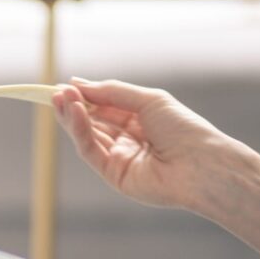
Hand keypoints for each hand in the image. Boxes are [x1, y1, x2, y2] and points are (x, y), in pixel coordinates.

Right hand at [52, 78, 241, 210]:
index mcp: (139, 121)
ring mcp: (119, 158)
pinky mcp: (113, 175)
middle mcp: (127, 140)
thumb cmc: (184, 129)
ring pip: (87, 136)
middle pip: (92, 122)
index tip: (65, 86)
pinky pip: (91, 151)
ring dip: (72, 116)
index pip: (104, 107)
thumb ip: (111, 92)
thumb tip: (78, 83)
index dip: (84, 96)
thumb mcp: (148, 99)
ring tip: (60, 98)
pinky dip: (80, 131)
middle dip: (73, 106)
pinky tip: (75, 112)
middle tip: (56, 92)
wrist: (203, 164)